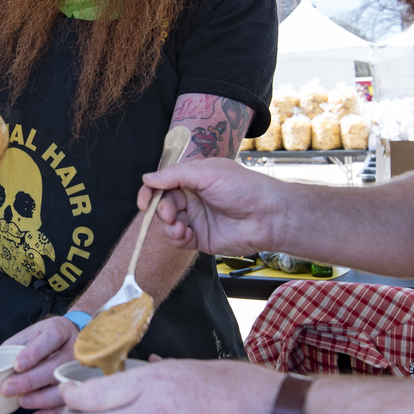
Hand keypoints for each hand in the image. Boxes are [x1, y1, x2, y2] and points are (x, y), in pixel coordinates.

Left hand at [1, 317, 79, 413]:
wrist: (74, 342)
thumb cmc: (47, 340)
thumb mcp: (31, 334)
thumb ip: (14, 348)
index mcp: (60, 330)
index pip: (50, 339)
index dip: (33, 353)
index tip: (16, 366)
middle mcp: (74, 349)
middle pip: (56, 367)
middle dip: (30, 381)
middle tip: (7, 389)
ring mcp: (81, 370)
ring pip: (64, 388)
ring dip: (41, 399)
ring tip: (22, 401)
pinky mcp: (82, 389)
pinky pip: (70, 405)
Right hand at [138, 157, 281, 255]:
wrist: (267, 216)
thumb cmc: (243, 188)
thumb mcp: (207, 173)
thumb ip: (175, 175)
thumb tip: (147, 178)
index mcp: (193, 178)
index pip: (162, 183)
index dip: (150, 191)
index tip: (145, 201)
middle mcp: (192, 198)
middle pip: (162, 205)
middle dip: (161, 210)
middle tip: (170, 214)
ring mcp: (195, 218)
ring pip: (167, 224)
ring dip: (168, 226)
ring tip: (182, 227)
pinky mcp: (200, 238)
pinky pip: (178, 241)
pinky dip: (178, 239)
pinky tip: (188, 235)